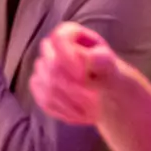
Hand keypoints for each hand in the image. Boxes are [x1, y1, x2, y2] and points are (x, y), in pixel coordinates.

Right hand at [31, 21, 150, 127]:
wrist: (104, 91)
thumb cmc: (109, 74)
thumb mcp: (112, 68)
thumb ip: (104, 62)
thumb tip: (93, 59)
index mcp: (71, 34)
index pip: (59, 38)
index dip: (68, 57)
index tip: (84, 76)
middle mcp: (52, 47)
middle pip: (51, 65)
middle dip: (73, 87)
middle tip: (94, 100)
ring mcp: (42, 67)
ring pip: (47, 86)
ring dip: (72, 103)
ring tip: (93, 111)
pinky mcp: (38, 87)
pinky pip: (45, 100)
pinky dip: (64, 111)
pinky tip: (80, 115)